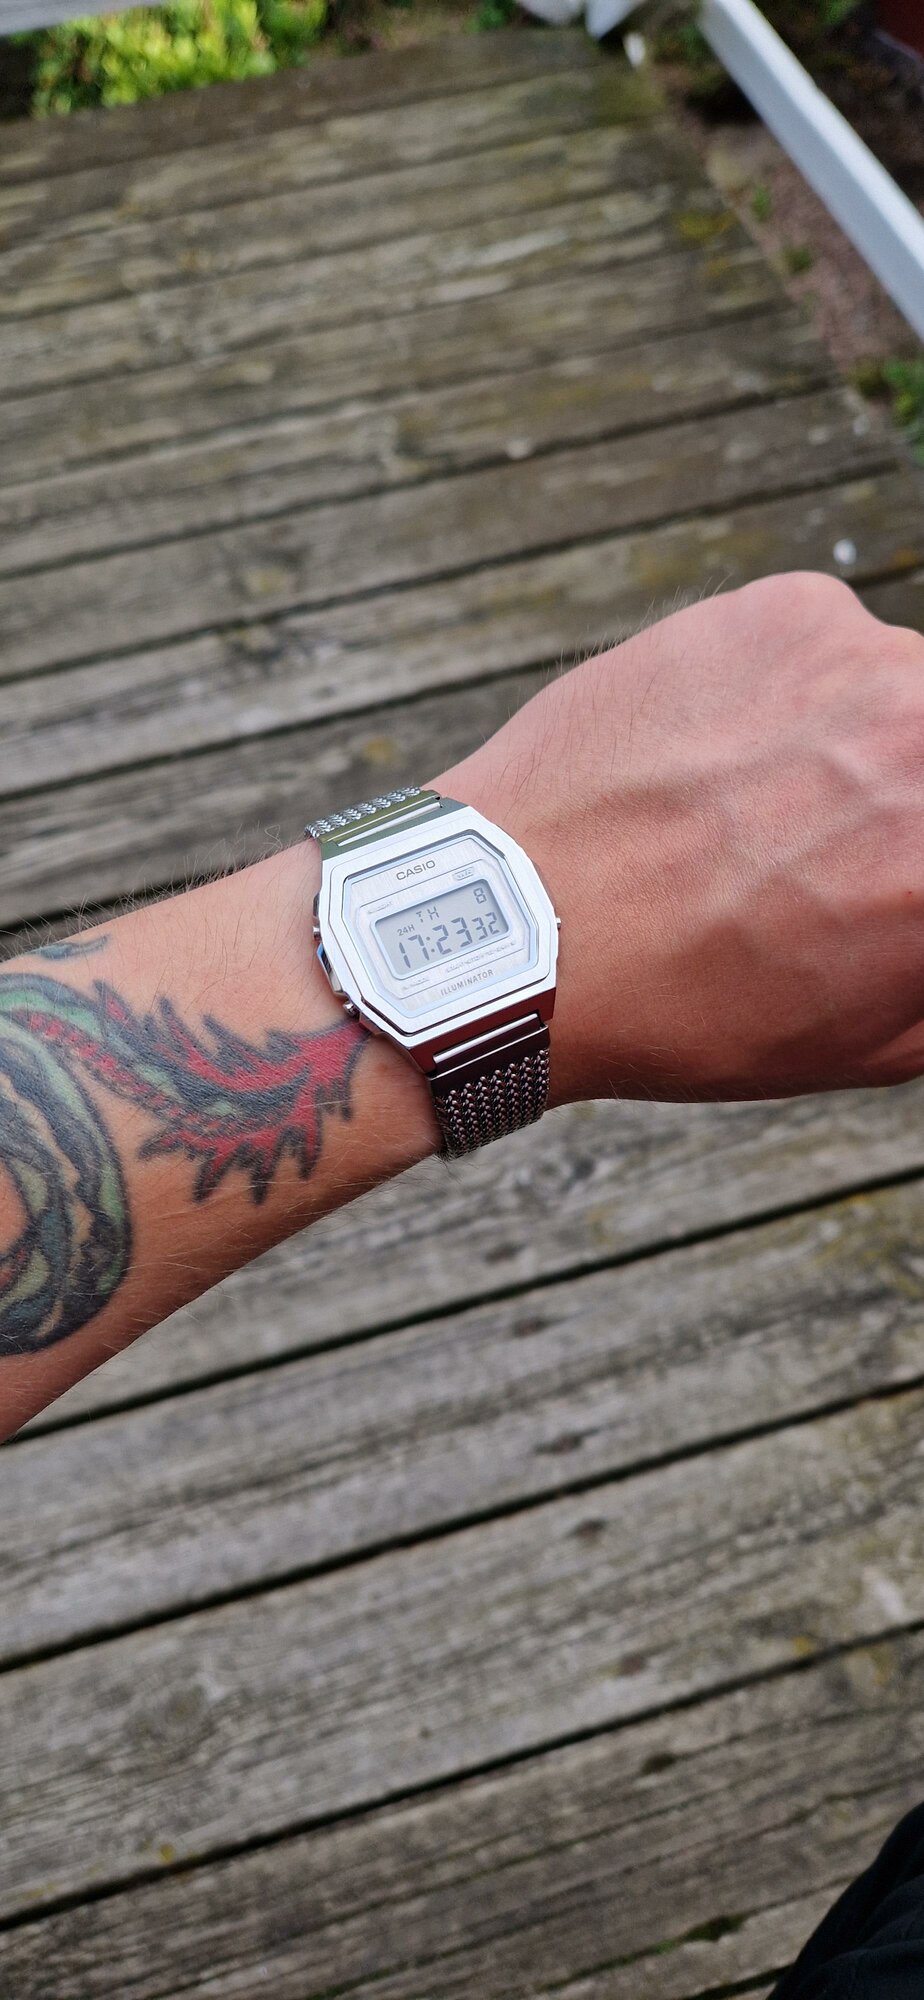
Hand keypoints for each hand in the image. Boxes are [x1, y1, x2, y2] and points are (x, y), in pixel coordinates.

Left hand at [433, 574, 923, 1103]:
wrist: (517, 925)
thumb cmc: (690, 1010)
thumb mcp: (875, 1042)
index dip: (912, 864)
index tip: (888, 866)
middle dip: (902, 800)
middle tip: (833, 839)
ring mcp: (876, 668)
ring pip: (913, 691)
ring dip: (874, 738)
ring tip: (768, 809)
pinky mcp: (795, 609)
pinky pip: (838, 642)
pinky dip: (801, 690)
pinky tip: (723, 755)